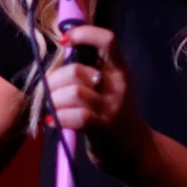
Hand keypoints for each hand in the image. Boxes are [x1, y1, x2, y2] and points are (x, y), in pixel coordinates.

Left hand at [46, 25, 153, 182]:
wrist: (137, 152)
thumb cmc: (115, 117)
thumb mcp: (110, 88)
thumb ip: (91, 71)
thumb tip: (61, 50)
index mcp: (119, 71)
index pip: (106, 40)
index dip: (83, 34)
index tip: (65, 40)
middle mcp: (117, 86)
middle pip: (76, 70)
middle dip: (53, 80)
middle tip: (49, 92)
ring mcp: (111, 108)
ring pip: (72, 92)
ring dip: (53, 100)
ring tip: (51, 108)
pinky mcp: (103, 128)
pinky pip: (74, 116)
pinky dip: (58, 117)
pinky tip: (53, 122)